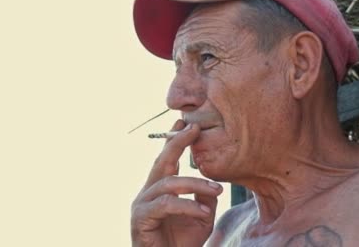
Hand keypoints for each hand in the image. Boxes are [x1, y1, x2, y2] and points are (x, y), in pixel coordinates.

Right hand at [131, 120, 222, 246]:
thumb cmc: (182, 244)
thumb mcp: (201, 217)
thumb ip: (204, 197)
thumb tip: (212, 182)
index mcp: (160, 190)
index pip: (166, 160)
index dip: (175, 140)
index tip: (187, 123)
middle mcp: (148, 193)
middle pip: (161, 162)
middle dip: (176, 142)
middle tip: (192, 128)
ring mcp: (142, 205)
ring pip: (168, 183)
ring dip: (195, 183)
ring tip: (217, 190)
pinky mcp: (140, 219)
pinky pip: (165, 205)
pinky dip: (187, 206)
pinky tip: (204, 212)